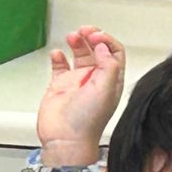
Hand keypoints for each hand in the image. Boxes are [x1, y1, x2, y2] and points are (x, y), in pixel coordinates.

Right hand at [37, 26, 126, 168]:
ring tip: (72, 36)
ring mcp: (77, 82)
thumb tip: (102, 47)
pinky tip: (58, 54)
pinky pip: (60, 66)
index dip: (107, 41)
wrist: (65, 140)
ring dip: (77, 42)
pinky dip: (58, 56)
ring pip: (79, 54)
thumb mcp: (105, 90)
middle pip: (97, 50)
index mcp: (110, 81)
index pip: (114, 53)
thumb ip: (108, 65)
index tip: (96, 37)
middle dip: (92, 36)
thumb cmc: (86, 122)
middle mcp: (95, 80)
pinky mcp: (60, 86)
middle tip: (84, 31)